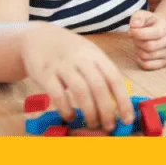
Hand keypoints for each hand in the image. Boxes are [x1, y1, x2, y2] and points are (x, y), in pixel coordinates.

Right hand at [20, 23, 134, 131]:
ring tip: (93, 124)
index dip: (123, 101)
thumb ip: (102, 73)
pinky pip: (58, 94)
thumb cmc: (70, 51)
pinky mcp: (45, 73)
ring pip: (80, 91)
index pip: (114, 78)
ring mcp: (62, 65)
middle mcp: (81, 59)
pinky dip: (66, 109)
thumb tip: (118, 103)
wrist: (38, 37)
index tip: (127, 119)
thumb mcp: (90, 54)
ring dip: (89, 112)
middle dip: (106, 111)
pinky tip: (70, 117)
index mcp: (96, 55)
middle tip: (109, 127)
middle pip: (99, 87)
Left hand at [129, 9, 165, 69]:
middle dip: (138, 42)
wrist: (160, 31)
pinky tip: (140, 52)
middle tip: (135, 38)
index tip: (131, 31)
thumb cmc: (149, 23)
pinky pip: (147, 65)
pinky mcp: (163, 62)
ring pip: (146, 56)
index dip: (140, 33)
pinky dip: (139, 59)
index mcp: (165, 27)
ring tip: (140, 44)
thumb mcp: (143, 15)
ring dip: (138, 50)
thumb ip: (137, 17)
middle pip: (149, 46)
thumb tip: (134, 26)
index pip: (155, 33)